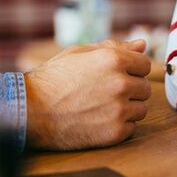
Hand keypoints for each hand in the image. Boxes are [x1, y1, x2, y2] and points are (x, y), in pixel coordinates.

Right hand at [24, 39, 151, 150]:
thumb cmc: (53, 79)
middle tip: (104, 93)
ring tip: (101, 107)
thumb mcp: (79, 53)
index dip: (131, 69)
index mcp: (113, 59)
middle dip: (130, 89)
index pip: (145, 64)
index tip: (115, 76)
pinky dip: (119, 126)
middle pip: (145, 87)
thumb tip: (142, 44)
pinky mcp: (115, 132)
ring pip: (141, 109)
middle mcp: (120, 83)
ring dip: (127, 108)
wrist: (32, 111)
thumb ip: (114, 47)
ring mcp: (119, 109)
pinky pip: (131, 128)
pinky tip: (99, 120)